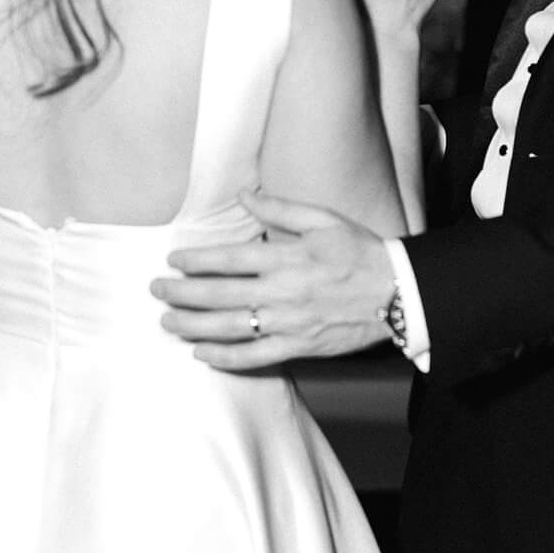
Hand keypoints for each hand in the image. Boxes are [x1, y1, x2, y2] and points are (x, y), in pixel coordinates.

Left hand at [152, 193, 393, 369]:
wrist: (398, 293)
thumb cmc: (361, 253)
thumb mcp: (325, 220)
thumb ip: (281, 208)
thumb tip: (245, 194)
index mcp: (287, 257)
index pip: (228, 258)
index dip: (195, 260)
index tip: (174, 260)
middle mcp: (281, 292)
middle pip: (218, 294)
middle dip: (180, 292)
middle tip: (155, 290)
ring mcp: (287, 323)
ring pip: (227, 328)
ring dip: (191, 325)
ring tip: (167, 321)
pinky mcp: (297, 347)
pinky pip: (252, 357)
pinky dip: (223, 358)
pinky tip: (201, 354)